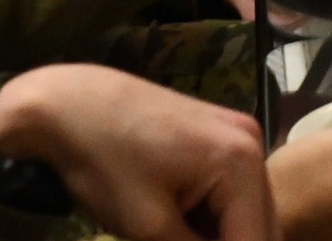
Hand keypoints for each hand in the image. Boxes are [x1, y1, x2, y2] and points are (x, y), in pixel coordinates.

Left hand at [0, 64, 276, 240]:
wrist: (70, 103)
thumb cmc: (104, 162)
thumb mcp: (148, 227)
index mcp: (242, 161)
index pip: (255, 239)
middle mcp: (251, 143)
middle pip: (260, 224)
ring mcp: (237, 134)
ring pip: (245, 210)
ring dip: (222, 236)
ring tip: (177, 235)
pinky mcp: (219, 135)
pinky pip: (230, 191)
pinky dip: (213, 219)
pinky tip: (182, 228)